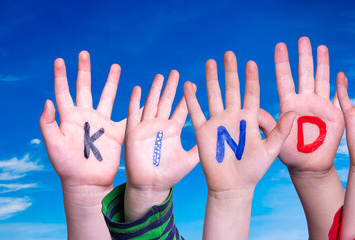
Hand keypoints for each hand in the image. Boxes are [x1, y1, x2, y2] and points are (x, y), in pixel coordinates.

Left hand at [38, 51, 121, 239]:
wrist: (86, 182)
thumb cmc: (66, 166)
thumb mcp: (53, 145)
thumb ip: (48, 123)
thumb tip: (47, 101)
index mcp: (69, 117)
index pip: (64, 91)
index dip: (61, 76)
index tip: (59, 60)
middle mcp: (85, 116)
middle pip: (85, 87)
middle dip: (85, 70)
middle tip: (84, 53)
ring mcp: (101, 123)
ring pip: (107, 96)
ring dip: (110, 81)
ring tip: (115, 66)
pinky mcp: (115, 132)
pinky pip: (126, 116)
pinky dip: (134, 106)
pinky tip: (140, 95)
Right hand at [123, 70, 199, 220]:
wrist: (151, 186)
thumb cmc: (170, 175)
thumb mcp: (191, 159)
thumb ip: (202, 147)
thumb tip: (220, 139)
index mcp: (173, 130)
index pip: (181, 109)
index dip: (187, 96)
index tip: (193, 82)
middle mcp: (160, 126)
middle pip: (166, 101)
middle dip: (171, 87)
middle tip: (176, 72)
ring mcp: (146, 128)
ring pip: (151, 103)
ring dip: (155, 90)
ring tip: (160, 76)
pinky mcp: (134, 133)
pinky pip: (133, 114)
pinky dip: (134, 101)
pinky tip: (137, 89)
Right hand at [183, 51, 294, 192]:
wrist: (234, 186)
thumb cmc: (254, 170)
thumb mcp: (271, 149)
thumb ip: (281, 130)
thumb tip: (293, 112)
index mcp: (250, 119)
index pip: (251, 93)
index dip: (250, 78)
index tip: (251, 63)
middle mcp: (233, 116)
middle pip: (231, 88)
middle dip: (230, 71)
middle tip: (229, 54)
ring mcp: (218, 122)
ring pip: (214, 95)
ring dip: (212, 79)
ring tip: (211, 62)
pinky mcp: (203, 132)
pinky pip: (196, 112)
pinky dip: (192, 99)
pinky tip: (189, 85)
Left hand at [273, 37, 343, 173]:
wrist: (310, 166)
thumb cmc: (291, 155)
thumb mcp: (276, 141)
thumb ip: (268, 125)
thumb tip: (253, 111)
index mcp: (289, 104)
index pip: (285, 78)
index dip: (283, 63)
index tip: (280, 45)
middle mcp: (304, 100)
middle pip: (304, 73)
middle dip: (304, 56)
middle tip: (303, 39)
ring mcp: (320, 105)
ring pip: (321, 79)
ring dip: (322, 63)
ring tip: (321, 47)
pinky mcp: (334, 114)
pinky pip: (338, 96)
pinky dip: (341, 85)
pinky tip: (341, 73)